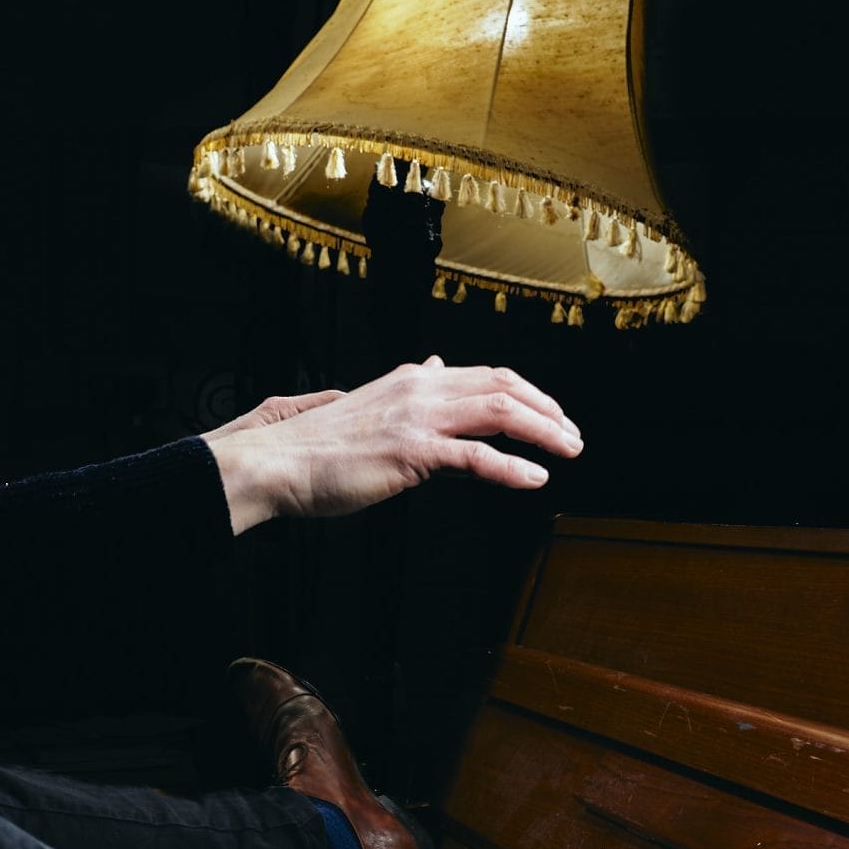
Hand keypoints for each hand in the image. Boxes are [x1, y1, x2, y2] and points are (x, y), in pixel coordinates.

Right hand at [201, 357, 582, 534]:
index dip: (526, 394)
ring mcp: (417, 418)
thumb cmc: (314, 447)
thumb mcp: (368, 405)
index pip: (485, 375)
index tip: (550, 415)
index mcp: (411, 379)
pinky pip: (477, 457)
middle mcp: (419, 388)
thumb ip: (407, 389)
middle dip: (547, 408)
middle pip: (503, 385)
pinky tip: (535, 480)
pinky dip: (513, 468)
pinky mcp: (411, 451)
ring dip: (544, 431)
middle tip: (573, 434)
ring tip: (568, 451)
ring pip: (500, 411)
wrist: (276, 462)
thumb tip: (435, 367)